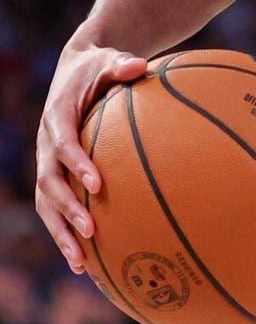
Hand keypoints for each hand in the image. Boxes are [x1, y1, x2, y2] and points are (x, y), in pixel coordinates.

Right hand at [36, 44, 148, 272]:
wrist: (75, 70)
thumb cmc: (98, 67)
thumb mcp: (108, 61)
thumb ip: (122, 65)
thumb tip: (141, 64)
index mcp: (56, 117)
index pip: (62, 144)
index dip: (76, 165)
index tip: (97, 184)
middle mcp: (46, 144)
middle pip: (48, 182)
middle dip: (67, 209)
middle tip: (91, 231)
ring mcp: (47, 162)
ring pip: (47, 204)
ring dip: (61, 233)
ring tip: (81, 263)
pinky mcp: (54, 175)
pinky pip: (56, 208)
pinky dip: (65, 233)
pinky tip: (85, 263)